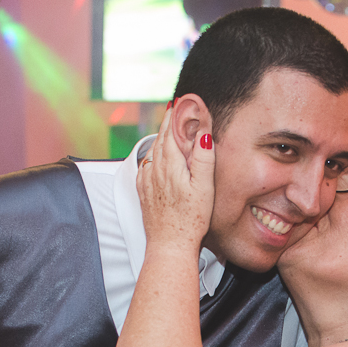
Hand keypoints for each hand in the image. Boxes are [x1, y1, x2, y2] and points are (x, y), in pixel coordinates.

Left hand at [136, 107, 215, 251]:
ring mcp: (147, 181)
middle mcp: (155, 170)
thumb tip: (202, 132)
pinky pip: (147, 167)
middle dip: (168, 122)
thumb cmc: (190, 220)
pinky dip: (154, 156)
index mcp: (170, 165)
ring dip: (161, 138)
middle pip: (160, 138)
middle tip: (175, 109)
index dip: (175, 114)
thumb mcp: (203, 186)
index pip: (170, 131)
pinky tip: (158, 158)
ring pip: (153, 152)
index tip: (179, 101)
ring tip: (169, 129)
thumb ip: (202, 157)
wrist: (170, 245)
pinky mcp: (144, 192)